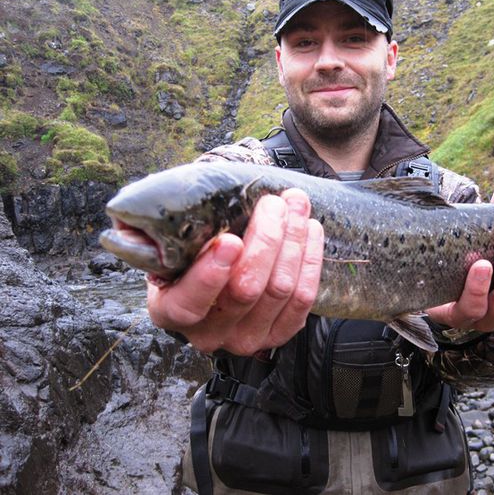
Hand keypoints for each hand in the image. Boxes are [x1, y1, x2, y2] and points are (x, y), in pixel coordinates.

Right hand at [147, 188, 323, 354]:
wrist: (216, 270)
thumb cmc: (188, 249)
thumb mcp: (161, 242)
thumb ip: (148, 231)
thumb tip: (134, 218)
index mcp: (170, 311)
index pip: (189, 303)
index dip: (210, 274)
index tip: (229, 240)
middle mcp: (208, 334)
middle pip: (246, 290)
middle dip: (266, 239)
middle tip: (275, 203)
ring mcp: (247, 339)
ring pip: (279, 291)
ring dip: (293, 242)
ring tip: (296, 206)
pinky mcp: (279, 334)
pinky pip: (303, 300)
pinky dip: (310, 260)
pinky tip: (310, 230)